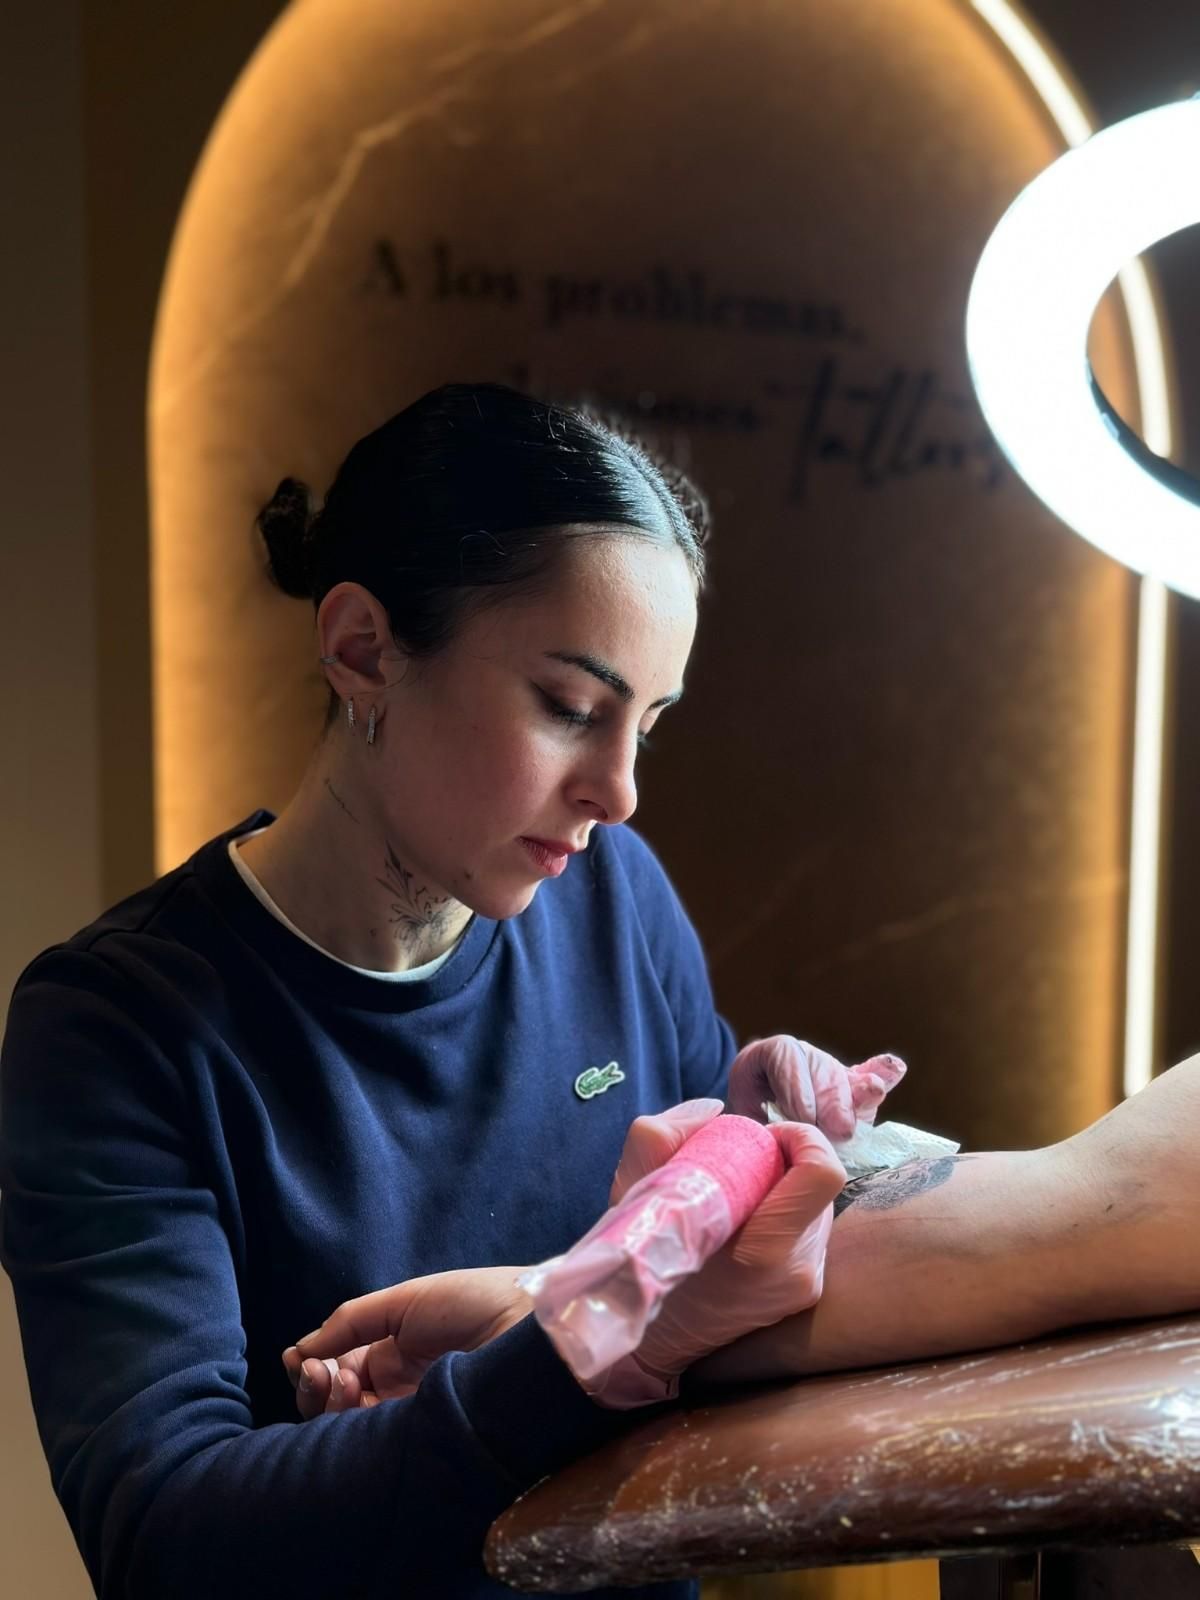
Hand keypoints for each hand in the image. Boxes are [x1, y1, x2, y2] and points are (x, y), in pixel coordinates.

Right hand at [281, 1266, 531, 1418]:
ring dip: (328, 1406)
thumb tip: (298, 1350)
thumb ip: (352, 1322)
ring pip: (351, 1429)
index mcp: (396, 1356)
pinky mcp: (425, 1441)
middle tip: (318, 1374)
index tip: (305, 1360)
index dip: (317, 1371)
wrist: (527, 1323)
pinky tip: (350, 1394)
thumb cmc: (475, 1302)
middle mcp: (400, 1391)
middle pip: (339, 1407)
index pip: (340, 1374)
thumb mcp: (406, 1302)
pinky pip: (376, 1444)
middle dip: (316, 1391)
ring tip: (336, 1380)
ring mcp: (412, 1417)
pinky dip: (350, 1423)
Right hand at [587, 1100, 844, 1405]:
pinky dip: (784, 1212)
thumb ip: (660, 1136)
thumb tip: (716, 1110)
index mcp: (764, 1252)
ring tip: (740, 1193)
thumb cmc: (639, 1262)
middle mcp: (798, 1272)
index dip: (800, 1138)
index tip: (762, 1137)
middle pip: (819, 1184)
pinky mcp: (807, 1292)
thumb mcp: (632, 1191)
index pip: (823, 1172)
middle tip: (741, 1161)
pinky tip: (748, 1220)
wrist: (648, 1340)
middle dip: (785, 1160)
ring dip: (785, 1186)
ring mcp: (806, 1286)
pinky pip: (809, 1230)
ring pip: (817, 1205)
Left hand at [725, 1035, 905, 1140]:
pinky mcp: (850, 1087)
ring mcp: (830, 1069)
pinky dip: (882, 1079)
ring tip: (851, 1129)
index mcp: (770, 1054)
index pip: (785, 1058)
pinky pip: (867, 1082)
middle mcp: (804, 1055)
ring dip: (851, 1105)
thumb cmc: (745, 1116)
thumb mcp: (740, 1115)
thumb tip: (769, 1137)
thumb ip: (755, 1123)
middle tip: (835, 1130)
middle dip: (830, 1101)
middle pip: (822, 1070)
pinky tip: (896, 1070)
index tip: (804, 1119)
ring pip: (845, 1079)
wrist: (755, 1108)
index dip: (797, 1088)